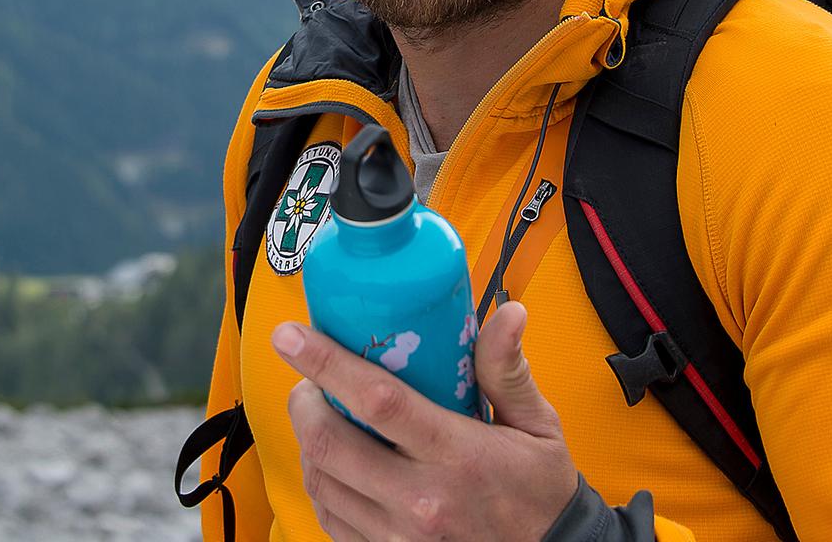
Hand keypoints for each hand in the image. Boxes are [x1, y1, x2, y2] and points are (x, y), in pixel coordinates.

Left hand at [278, 301, 578, 540]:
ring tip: (323, 418)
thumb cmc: (540, 492)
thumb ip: (508, 371)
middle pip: (330, 442)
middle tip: (310, 382)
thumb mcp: (537, 428)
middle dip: (304, 402)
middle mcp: (422, 500)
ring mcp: (400, 537)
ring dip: (309, 442)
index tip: (291, 335)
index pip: (378, 401)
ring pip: (321, 482)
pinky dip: (323, 484)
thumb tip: (508, 312)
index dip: (326, 363)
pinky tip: (337, 464)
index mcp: (459, 456)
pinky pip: (330, 519)